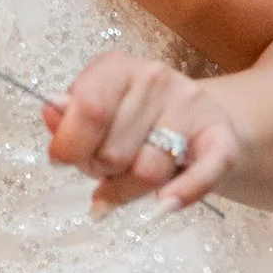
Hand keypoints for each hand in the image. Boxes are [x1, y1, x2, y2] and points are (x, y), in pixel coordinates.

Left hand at [44, 50, 241, 216]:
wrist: (198, 121)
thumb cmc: (133, 122)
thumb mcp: (96, 113)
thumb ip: (69, 117)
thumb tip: (51, 112)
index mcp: (116, 67)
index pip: (89, 108)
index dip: (69, 145)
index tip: (63, 161)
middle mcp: (155, 78)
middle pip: (114, 150)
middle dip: (101, 171)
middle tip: (105, 169)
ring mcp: (191, 105)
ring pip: (148, 172)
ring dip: (129, 190)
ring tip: (127, 182)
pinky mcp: (221, 137)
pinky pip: (202, 174)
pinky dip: (182, 194)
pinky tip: (163, 206)